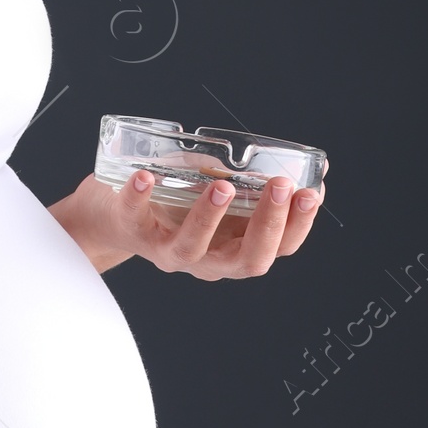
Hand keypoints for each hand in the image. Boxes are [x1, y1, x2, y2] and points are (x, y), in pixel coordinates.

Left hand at [50, 164, 327, 279]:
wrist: (111, 215)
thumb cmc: (176, 201)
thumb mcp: (223, 194)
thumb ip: (256, 184)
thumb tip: (315, 168)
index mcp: (235, 247)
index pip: (279, 248)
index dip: (298, 226)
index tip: (311, 194)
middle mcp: (207, 259)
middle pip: (247, 259)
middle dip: (268, 224)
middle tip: (281, 187)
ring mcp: (169, 250)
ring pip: (196, 247)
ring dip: (211, 217)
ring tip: (222, 184)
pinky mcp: (134, 232)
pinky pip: (137, 218)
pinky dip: (140, 197)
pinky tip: (145, 175)